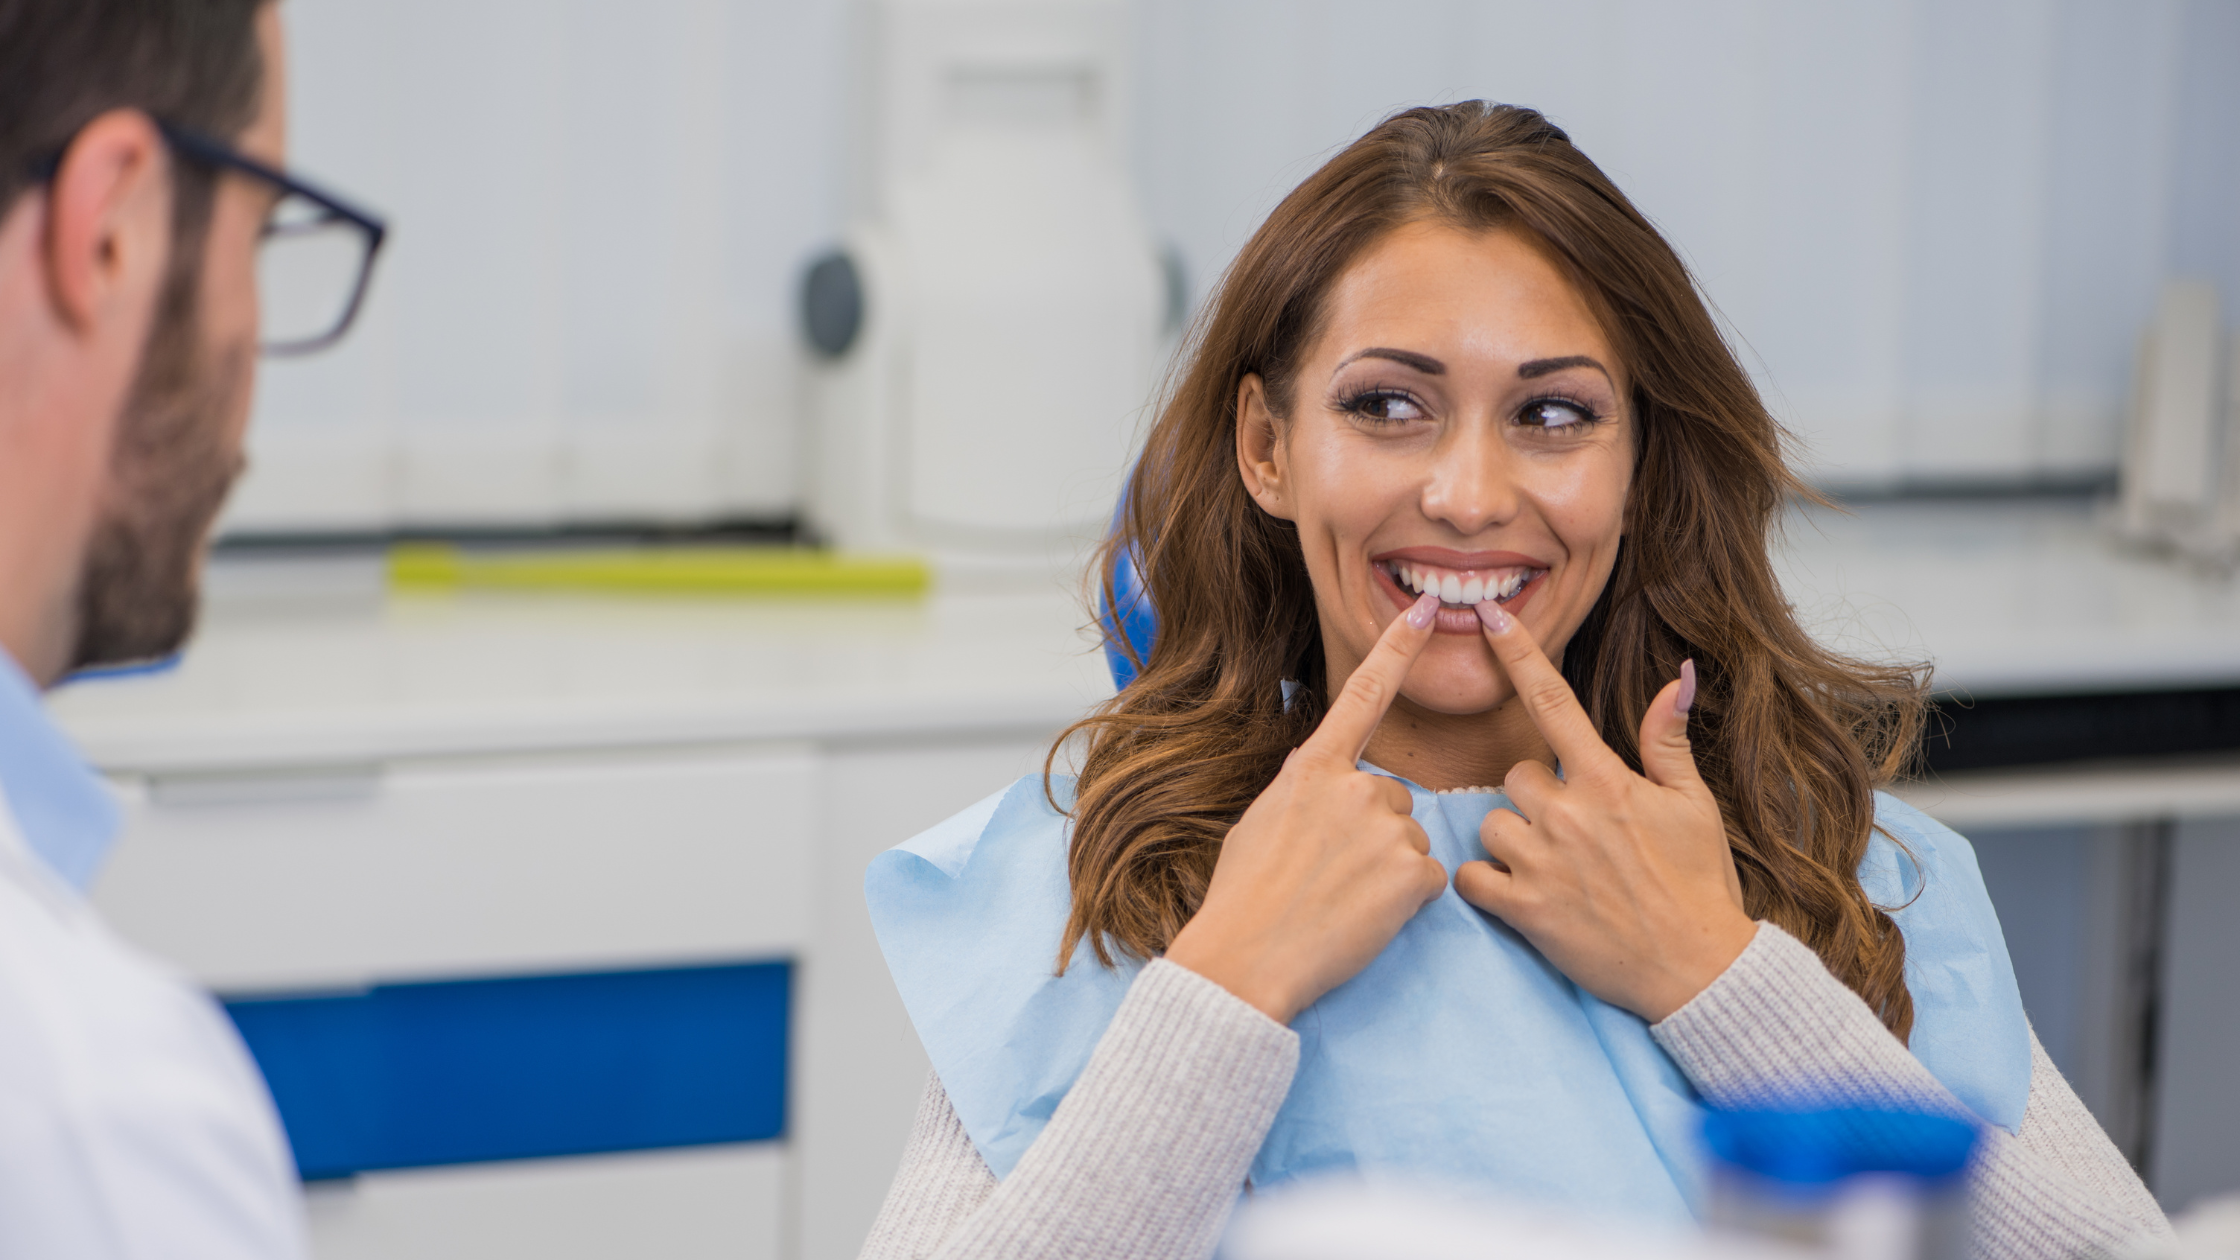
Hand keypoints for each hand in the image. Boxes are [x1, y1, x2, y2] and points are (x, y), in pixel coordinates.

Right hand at [1166, 591, 1451, 1023]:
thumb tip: (1329, 790)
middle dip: (1373, 833)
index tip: (1425, 611)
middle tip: (1330, 874)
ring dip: (1388, 869)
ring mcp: (1386, 828)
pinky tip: (1364, 916)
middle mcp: (1354, 786)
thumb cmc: (1243, 897)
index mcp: (1311, 768)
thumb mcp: (1262, 820)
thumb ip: (1306, 792)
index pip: (1363, 693)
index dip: (1398, 649)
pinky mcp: (1412, 872)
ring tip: (1341, 899)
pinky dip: (1404, 902)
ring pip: (1409, 840)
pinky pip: (1427, 879)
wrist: (1245, 957)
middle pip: (1392, 798)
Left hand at [1452, 603, 1755, 1022]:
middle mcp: (1570, 813)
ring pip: (1491, 824)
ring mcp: (1543, 861)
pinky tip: (1518, 893)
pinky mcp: (1525, 909)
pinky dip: (1485, 883)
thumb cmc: (1700, 884)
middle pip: (1514, 775)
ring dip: (1512, 842)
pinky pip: (1471, 876)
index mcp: (1608, 781)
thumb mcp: (1694, 805)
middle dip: (1534, 798)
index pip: (1553, 701)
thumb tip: (1677, 677)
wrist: (1697, 968)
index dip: (1519, 653)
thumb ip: (1667, 740)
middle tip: (1572, 834)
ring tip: (1554, 869)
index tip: (1491, 617)